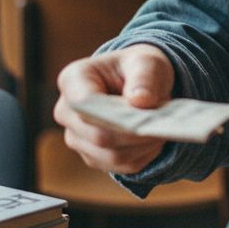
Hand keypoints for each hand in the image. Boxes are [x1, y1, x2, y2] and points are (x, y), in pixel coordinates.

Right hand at [54, 44, 173, 174]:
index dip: (111, 112)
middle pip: (98, 136)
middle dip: (134, 133)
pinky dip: (142, 156)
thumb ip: (145, 76)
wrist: (138, 84)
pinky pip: (119, 166)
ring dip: (141, 147)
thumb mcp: (147, 61)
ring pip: (110, 156)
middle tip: (161, 124)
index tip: (141, 108)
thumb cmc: (138, 68)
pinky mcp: (92, 157)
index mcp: (73, 79)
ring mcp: (77, 137)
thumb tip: (140, 102)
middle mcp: (67, 112)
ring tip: (160, 130)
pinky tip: (153, 140)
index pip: (83, 103)